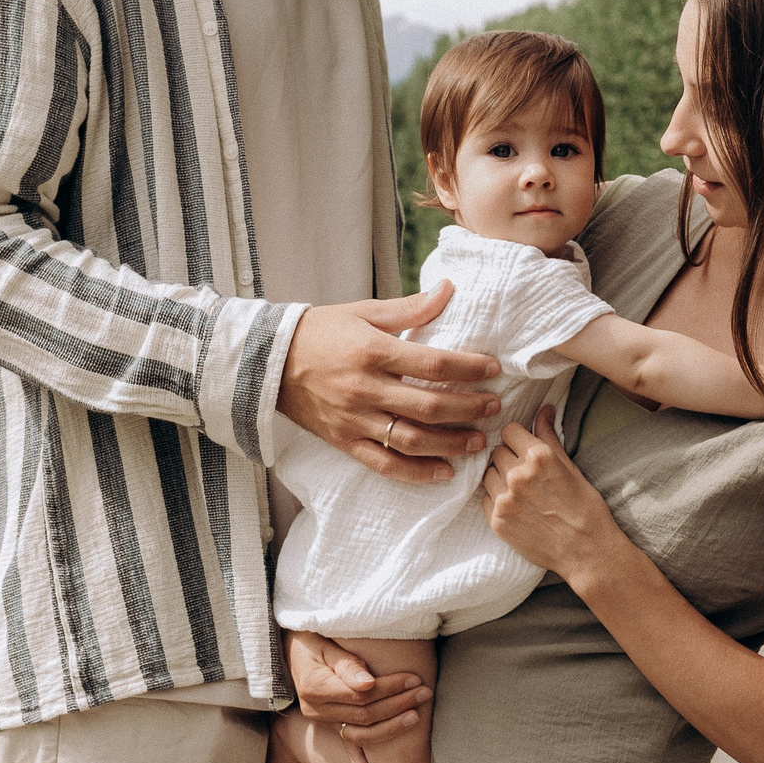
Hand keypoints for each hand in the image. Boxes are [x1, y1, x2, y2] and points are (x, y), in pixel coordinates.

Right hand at [279, 284, 498, 483]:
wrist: (268, 361)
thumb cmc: (320, 331)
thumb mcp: (363, 311)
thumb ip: (410, 308)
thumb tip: (450, 290)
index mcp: (373, 352)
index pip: (434, 364)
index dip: (470, 368)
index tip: (494, 369)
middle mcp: (366, 389)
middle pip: (430, 406)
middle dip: (470, 409)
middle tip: (495, 407)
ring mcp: (354, 420)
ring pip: (412, 440)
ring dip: (452, 444)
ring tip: (479, 441)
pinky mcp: (344, 441)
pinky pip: (385, 464)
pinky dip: (417, 472)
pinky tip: (444, 471)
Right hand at [286, 630, 432, 762]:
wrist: (293, 652)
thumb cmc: (313, 642)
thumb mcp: (326, 645)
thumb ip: (347, 664)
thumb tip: (368, 684)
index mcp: (315, 688)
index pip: (360, 695)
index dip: (389, 688)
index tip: (413, 678)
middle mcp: (317, 711)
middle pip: (365, 714)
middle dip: (397, 704)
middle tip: (424, 691)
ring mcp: (324, 723)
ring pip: (363, 733)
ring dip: (392, 728)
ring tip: (417, 715)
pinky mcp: (332, 728)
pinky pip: (349, 751)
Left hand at [479, 407, 620, 581]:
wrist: (586, 552)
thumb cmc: (585, 508)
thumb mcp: (571, 467)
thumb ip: (549, 437)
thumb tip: (543, 409)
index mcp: (538, 456)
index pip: (508, 431)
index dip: (517, 439)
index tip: (523, 448)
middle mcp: (517, 474)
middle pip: (497, 452)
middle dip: (509, 458)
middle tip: (526, 474)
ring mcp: (504, 499)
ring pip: (488, 474)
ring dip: (500, 479)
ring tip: (520, 492)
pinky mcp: (497, 521)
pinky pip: (485, 498)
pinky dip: (496, 500)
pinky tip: (516, 508)